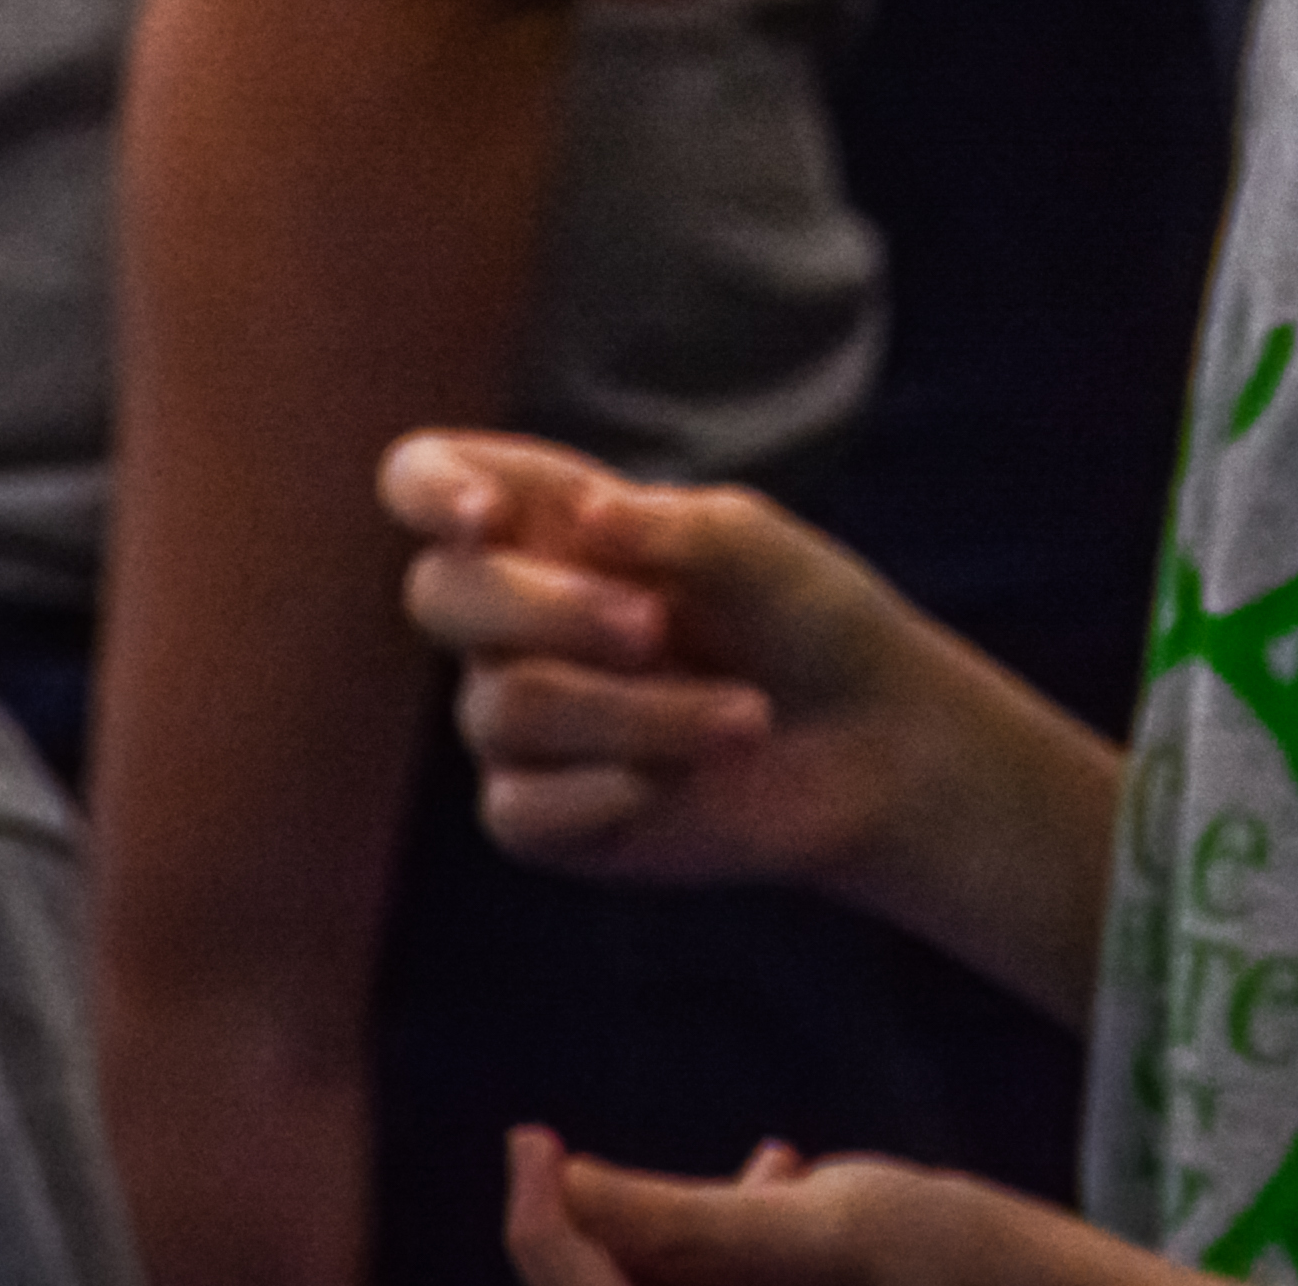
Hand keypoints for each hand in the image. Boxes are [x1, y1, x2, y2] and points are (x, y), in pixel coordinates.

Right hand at [383, 431, 956, 897]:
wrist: (872, 742)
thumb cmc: (806, 619)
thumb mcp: (758, 547)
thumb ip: (669, 524)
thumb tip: (586, 516)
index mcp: (546, 523)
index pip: (425, 483)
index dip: (429, 490)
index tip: (487, 517)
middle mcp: (512, 617)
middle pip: (441, 594)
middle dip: (550, 608)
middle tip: (657, 624)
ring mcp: (516, 717)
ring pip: (504, 706)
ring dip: (637, 713)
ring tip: (747, 719)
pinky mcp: (537, 815)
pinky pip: (518, 808)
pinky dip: (607, 791)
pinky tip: (674, 785)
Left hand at [507, 1132, 1188, 1285]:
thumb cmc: (988, 1273)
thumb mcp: (832, 1219)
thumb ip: (685, 1219)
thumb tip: (560, 1186)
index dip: (535, 1222)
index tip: (533, 1137)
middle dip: (615, 1235)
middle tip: (667, 1155)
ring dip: (686, 1253)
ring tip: (775, 1168)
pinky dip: (738, 1272)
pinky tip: (798, 1198)